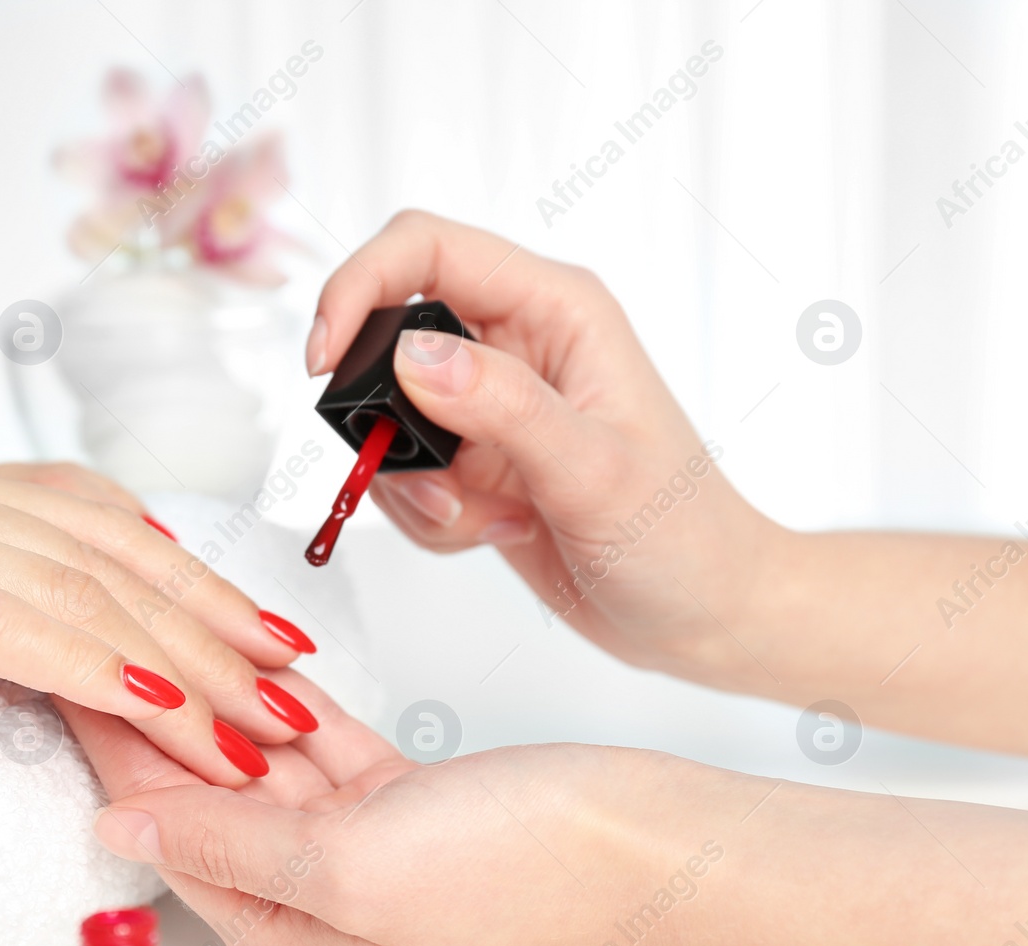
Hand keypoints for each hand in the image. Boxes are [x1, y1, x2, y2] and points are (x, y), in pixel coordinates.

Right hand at [0, 446, 319, 784]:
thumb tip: (91, 661)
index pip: (104, 528)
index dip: (200, 586)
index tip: (275, 646)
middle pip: (112, 553)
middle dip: (218, 630)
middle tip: (297, 695)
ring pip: (75, 584)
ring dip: (181, 661)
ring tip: (256, 723)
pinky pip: (0, 617)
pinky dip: (90, 659)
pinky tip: (157, 702)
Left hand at [62, 680, 692, 945]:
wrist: (646, 840)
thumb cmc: (523, 874)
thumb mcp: (351, 865)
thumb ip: (229, 843)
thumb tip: (122, 825)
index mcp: (281, 928)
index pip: (162, 822)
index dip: (107, 740)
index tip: (57, 668)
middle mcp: (303, 889)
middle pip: (195, 781)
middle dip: (142, 699)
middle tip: (84, 622)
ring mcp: (347, 838)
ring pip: (245, 745)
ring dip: (199, 680)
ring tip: (140, 614)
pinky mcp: (388, 790)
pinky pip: (307, 730)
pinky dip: (273, 686)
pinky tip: (230, 641)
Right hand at [307, 211, 774, 674]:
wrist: (702, 615)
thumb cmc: (683, 538)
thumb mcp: (594, 471)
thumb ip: (503, 406)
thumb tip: (411, 355)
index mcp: (556, 309)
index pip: (425, 248)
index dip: (358, 286)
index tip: (324, 360)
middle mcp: (518, 343)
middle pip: (388, 337)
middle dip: (385, 420)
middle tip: (428, 480)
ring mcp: (492, 404)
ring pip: (387, 419)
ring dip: (412, 482)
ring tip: (485, 517)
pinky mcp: (476, 458)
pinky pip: (403, 474)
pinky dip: (430, 516)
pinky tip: (495, 530)